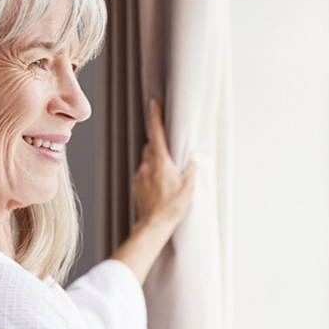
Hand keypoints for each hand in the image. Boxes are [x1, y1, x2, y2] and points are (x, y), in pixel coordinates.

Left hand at [133, 97, 195, 232]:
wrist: (154, 225)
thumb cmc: (172, 207)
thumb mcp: (189, 187)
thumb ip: (190, 169)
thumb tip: (191, 159)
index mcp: (161, 163)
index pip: (157, 134)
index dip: (156, 117)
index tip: (154, 103)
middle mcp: (148, 166)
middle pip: (151, 146)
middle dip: (160, 146)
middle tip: (171, 155)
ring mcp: (140, 175)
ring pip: (147, 159)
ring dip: (157, 161)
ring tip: (167, 175)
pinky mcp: (137, 184)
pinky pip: (144, 171)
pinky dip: (152, 173)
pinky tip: (160, 185)